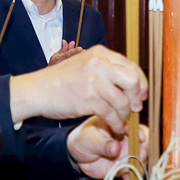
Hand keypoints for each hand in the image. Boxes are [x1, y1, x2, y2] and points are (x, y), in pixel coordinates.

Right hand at [10, 45, 147, 133]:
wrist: (38, 90)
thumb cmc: (60, 80)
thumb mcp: (84, 64)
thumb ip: (105, 68)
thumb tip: (130, 81)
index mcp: (100, 53)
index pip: (131, 66)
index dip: (140, 83)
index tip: (141, 95)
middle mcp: (99, 64)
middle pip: (133, 80)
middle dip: (137, 97)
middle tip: (134, 107)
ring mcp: (94, 81)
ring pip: (123, 101)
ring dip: (124, 114)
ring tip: (120, 120)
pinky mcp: (89, 99)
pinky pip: (111, 114)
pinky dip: (115, 123)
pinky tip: (114, 126)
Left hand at [67, 118, 148, 179]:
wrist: (76, 156)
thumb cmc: (82, 141)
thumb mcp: (89, 140)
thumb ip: (102, 144)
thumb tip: (116, 147)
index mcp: (117, 126)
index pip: (132, 127)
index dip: (138, 133)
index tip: (140, 139)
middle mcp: (125, 139)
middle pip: (140, 144)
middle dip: (141, 152)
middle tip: (137, 158)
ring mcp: (126, 153)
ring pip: (138, 159)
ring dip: (137, 167)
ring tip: (129, 172)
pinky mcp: (123, 166)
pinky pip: (130, 172)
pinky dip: (130, 178)